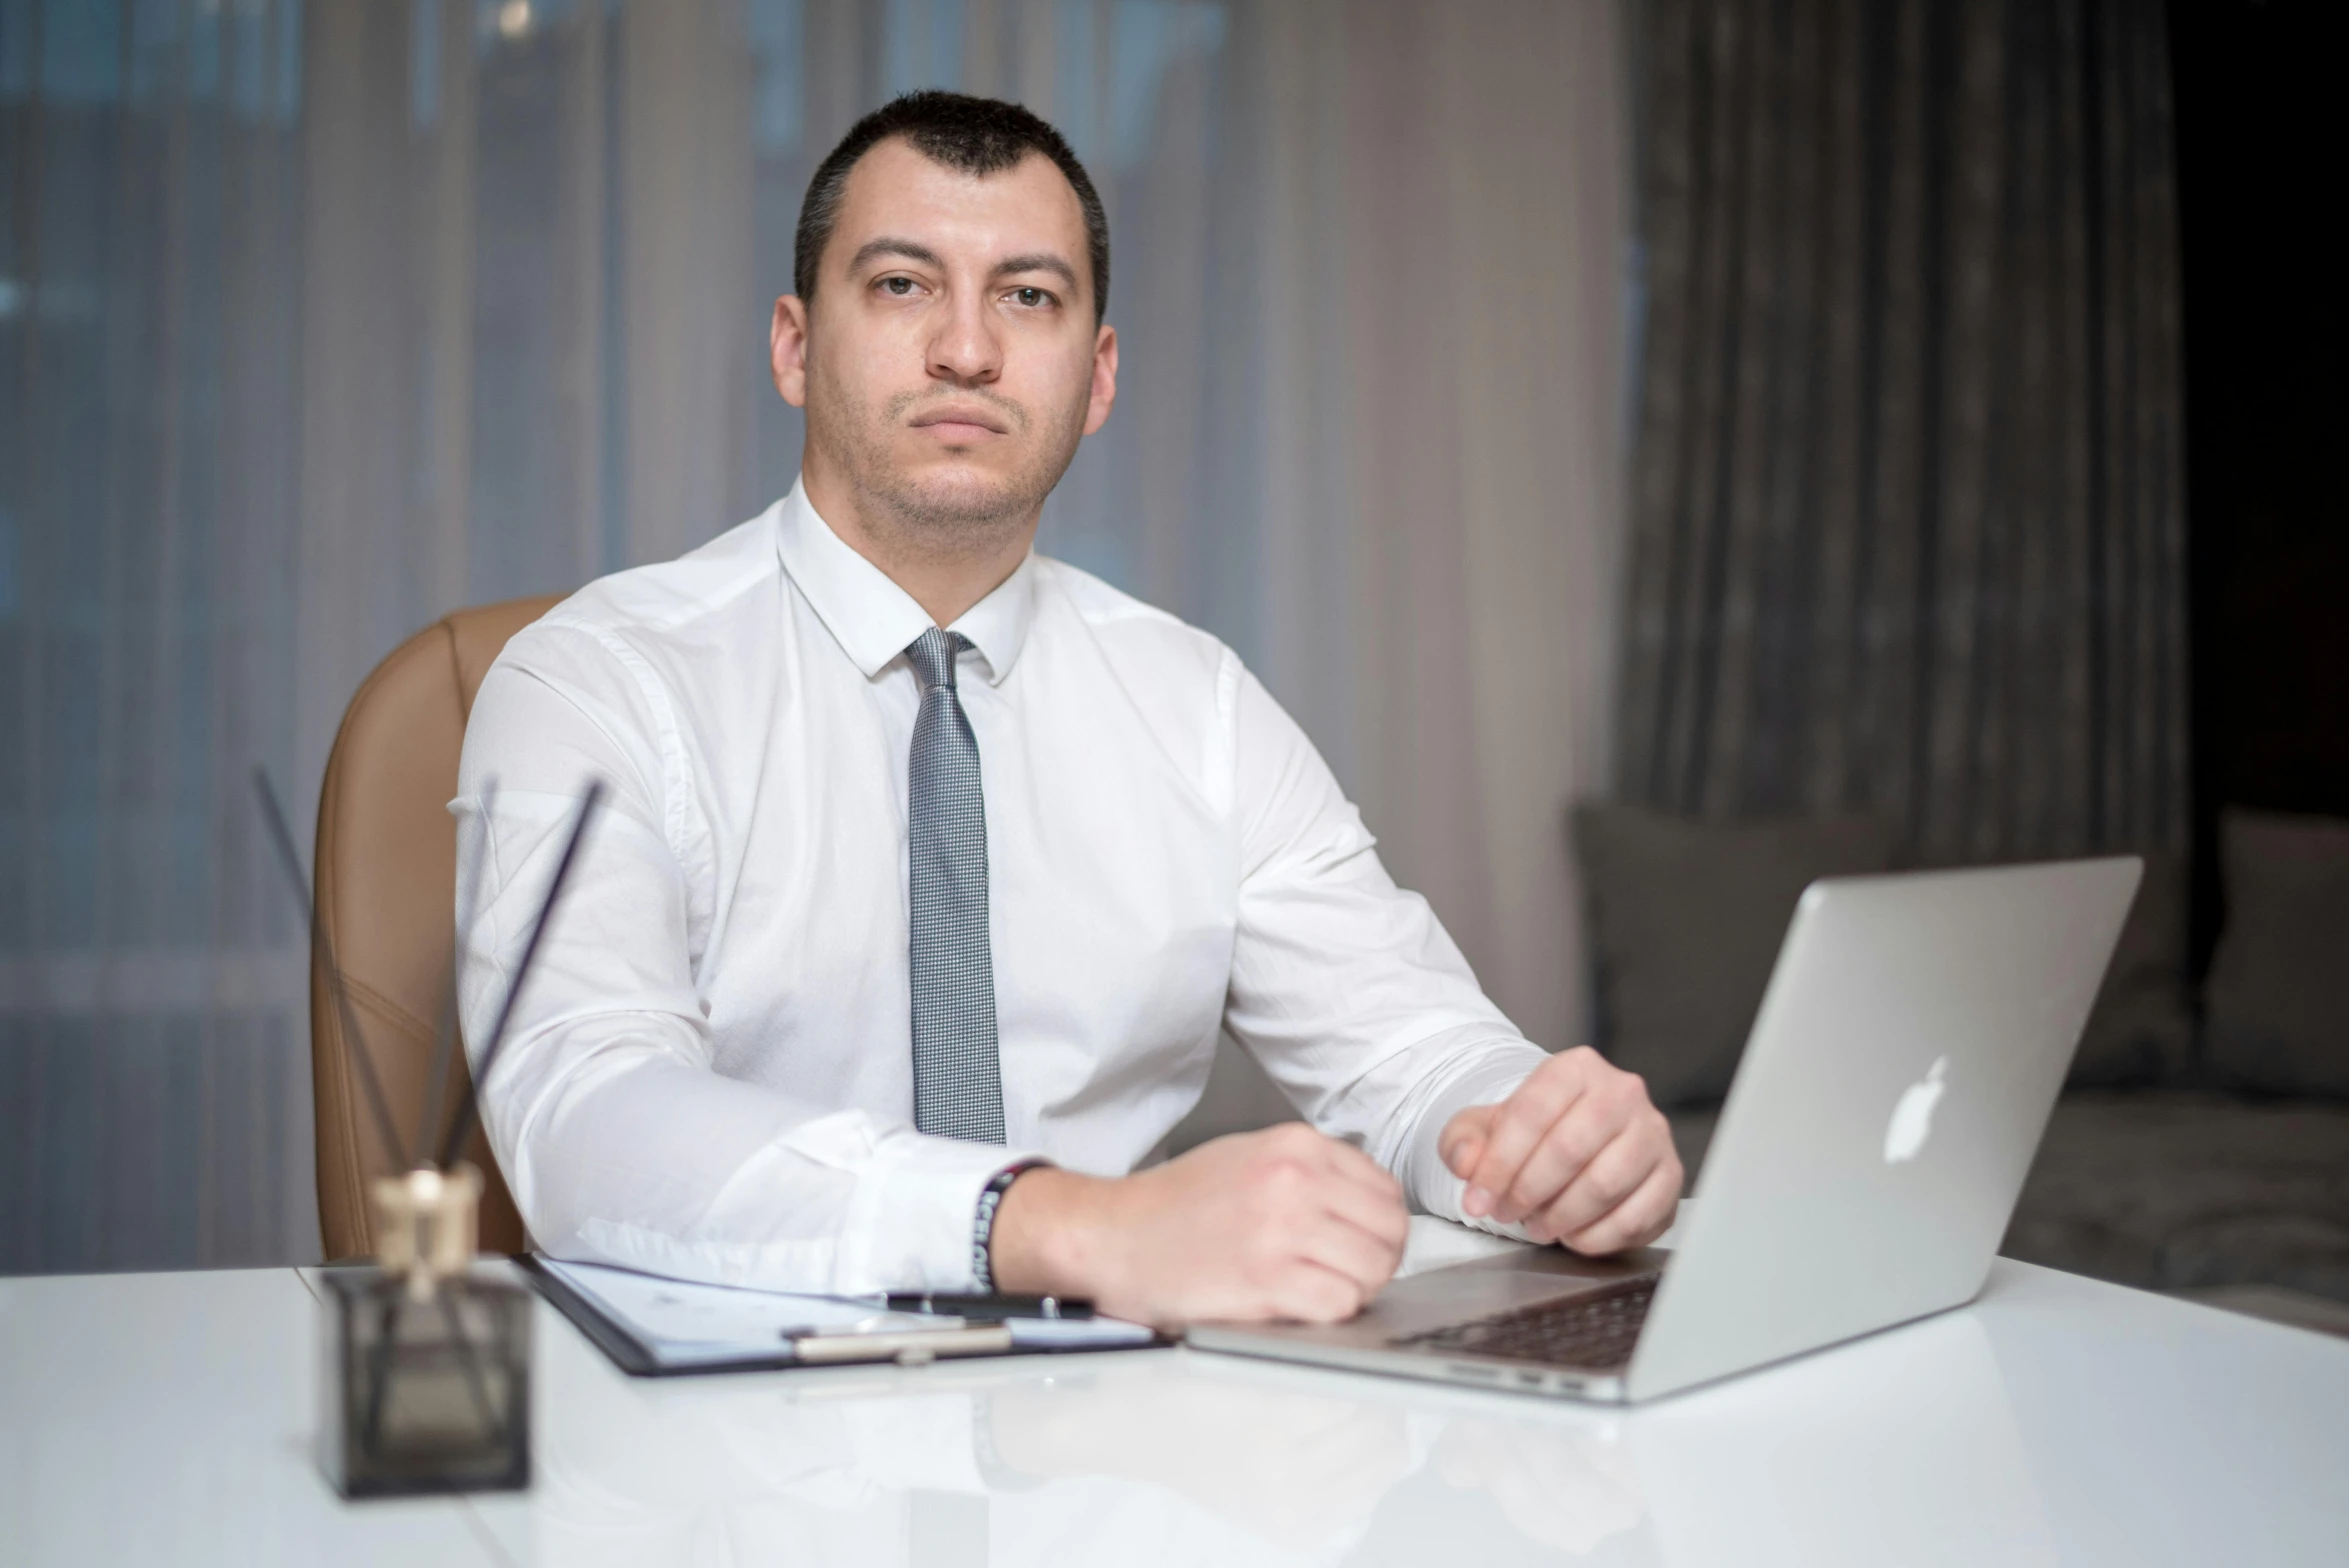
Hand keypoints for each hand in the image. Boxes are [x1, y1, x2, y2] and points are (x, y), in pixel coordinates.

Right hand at [988, 1123, 1409, 1327]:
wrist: (1113, 1235)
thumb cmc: (1175, 1204)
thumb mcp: (1249, 1155)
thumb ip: (1311, 1171)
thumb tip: (1368, 1207)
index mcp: (1295, 1145)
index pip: (1386, 1190)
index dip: (1380, 1225)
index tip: (1360, 1243)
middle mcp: (1295, 1179)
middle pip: (1390, 1230)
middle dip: (1377, 1260)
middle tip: (1345, 1273)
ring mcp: (1282, 1228)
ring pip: (1373, 1268)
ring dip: (1355, 1289)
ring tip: (1318, 1289)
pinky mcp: (1267, 1278)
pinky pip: (1340, 1302)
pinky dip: (1330, 1311)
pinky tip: (1298, 1304)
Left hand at [1439, 1046, 1681, 1253]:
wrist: (1577, 1142)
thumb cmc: (1530, 1134)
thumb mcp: (1484, 1128)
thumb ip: (1463, 1141)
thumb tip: (1466, 1164)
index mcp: (1575, 1068)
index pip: (1532, 1113)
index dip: (1499, 1164)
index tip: (1477, 1201)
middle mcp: (1623, 1092)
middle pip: (1569, 1149)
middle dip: (1529, 1192)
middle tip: (1507, 1215)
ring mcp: (1653, 1133)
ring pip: (1604, 1185)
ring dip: (1562, 1216)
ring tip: (1538, 1225)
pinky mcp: (1671, 1175)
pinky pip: (1635, 1217)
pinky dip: (1596, 1236)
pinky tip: (1573, 1235)